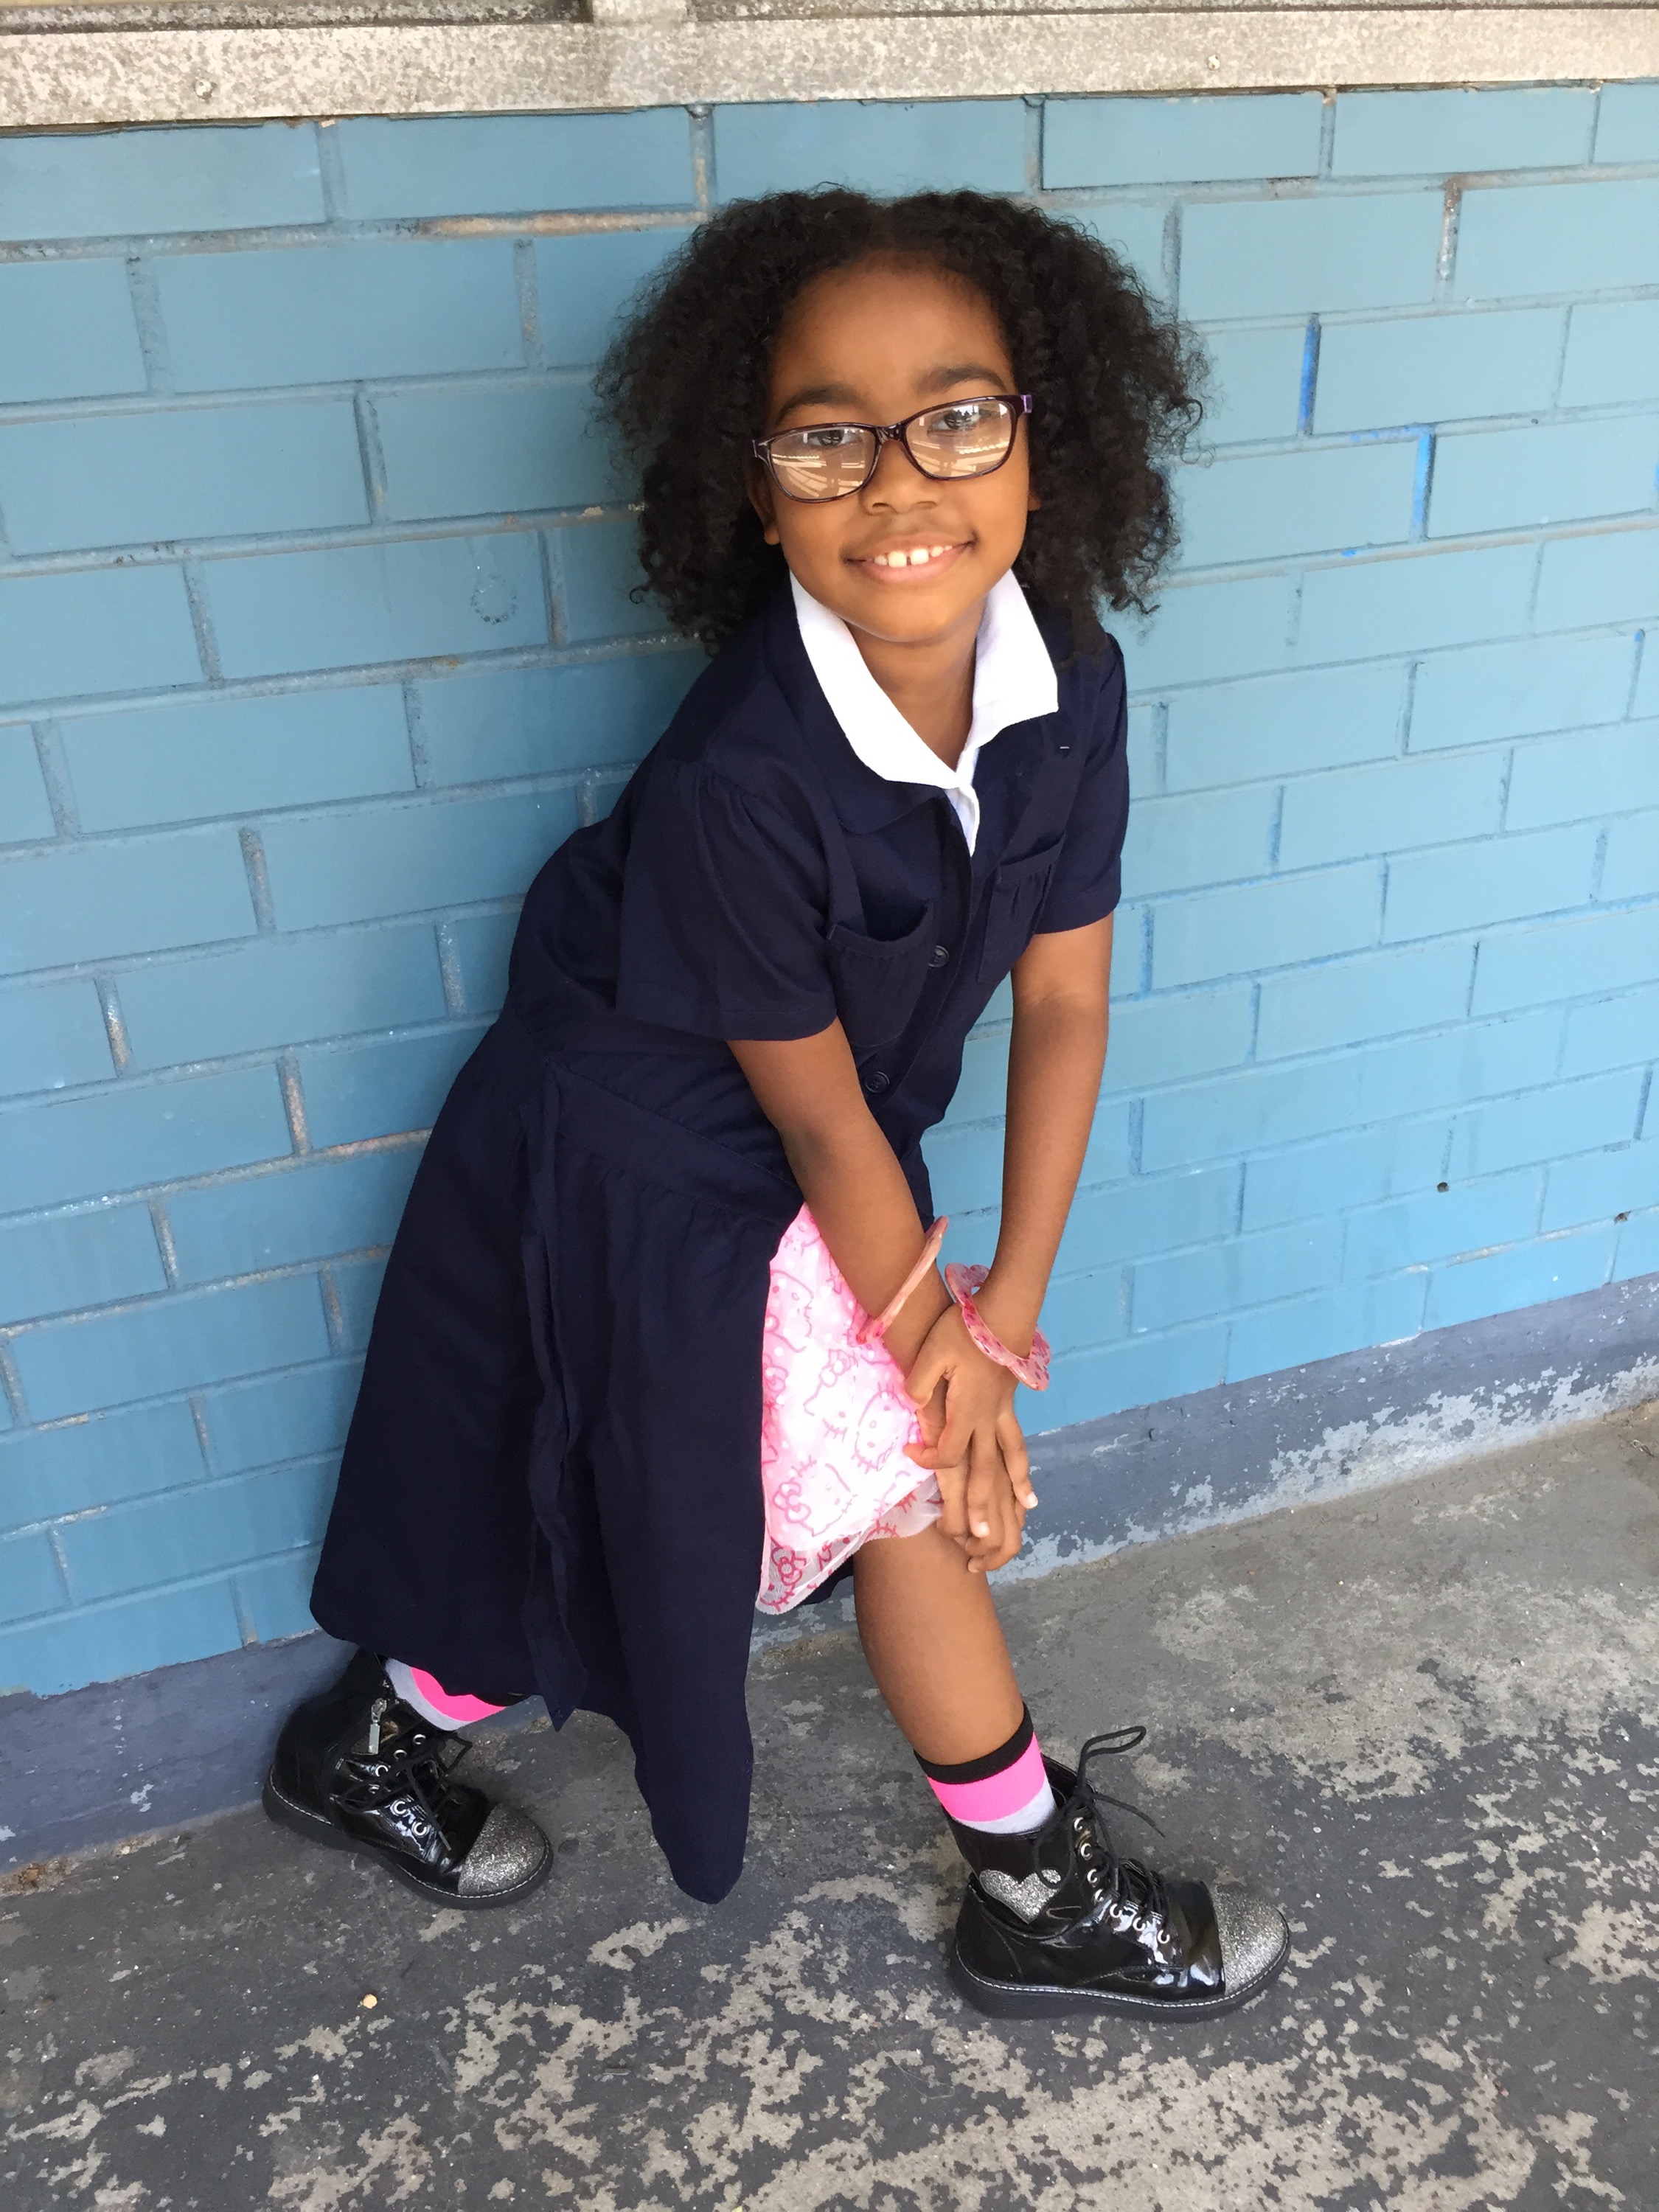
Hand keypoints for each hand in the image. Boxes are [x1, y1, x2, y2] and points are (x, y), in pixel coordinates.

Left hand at [901, 1305, 1035, 1573]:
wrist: (1004, 1311)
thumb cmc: (963, 1330)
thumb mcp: (930, 1353)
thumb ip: (919, 1384)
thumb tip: (914, 1405)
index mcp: (968, 1410)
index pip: (948, 1451)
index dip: (928, 1459)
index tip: (910, 1453)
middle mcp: (989, 1418)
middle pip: (985, 1469)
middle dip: (980, 1504)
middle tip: (976, 1536)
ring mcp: (1004, 1412)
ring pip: (1010, 1458)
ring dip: (1014, 1487)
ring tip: (1024, 1511)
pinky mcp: (1009, 1404)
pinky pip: (1016, 1442)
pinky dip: (1022, 1465)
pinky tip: (1028, 1482)